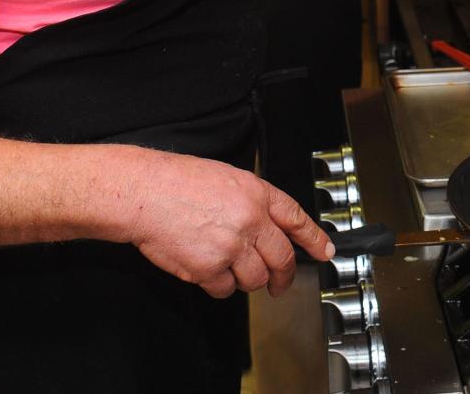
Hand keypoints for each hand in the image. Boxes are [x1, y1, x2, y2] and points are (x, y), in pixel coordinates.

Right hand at [127, 151, 333, 298]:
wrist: (144, 193)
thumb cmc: (176, 181)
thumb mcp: (226, 178)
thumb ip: (251, 202)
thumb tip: (267, 226)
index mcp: (257, 194)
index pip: (297, 219)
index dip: (314, 238)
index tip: (325, 251)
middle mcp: (250, 220)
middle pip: (283, 259)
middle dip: (285, 277)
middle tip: (281, 283)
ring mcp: (231, 247)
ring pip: (256, 280)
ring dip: (247, 279)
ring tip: (229, 266)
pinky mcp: (210, 269)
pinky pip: (226, 290)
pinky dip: (220, 285)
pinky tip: (208, 270)